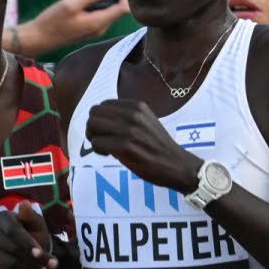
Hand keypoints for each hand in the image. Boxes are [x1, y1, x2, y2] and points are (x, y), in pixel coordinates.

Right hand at [0, 202, 55, 268]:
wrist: (34, 251)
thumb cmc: (35, 234)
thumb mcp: (38, 224)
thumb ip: (31, 216)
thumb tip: (24, 204)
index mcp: (2, 218)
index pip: (13, 231)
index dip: (27, 243)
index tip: (40, 253)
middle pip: (11, 248)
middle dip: (32, 258)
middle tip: (48, 264)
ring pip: (7, 264)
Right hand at [16, 0, 129, 55]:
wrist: (36, 38)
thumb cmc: (53, 22)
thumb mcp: (71, 5)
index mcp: (99, 22)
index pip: (123, 10)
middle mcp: (98, 23)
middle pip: (113, 6)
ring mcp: (88, 21)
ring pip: (97, 1)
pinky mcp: (78, 18)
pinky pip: (82, 1)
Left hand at [86, 99, 201, 191]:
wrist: (177, 164)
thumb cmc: (159, 146)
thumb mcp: (147, 121)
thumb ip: (128, 115)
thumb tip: (102, 118)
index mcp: (137, 106)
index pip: (104, 104)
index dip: (100, 118)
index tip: (108, 130)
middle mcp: (132, 114)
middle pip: (94, 112)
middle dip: (93, 127)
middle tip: (100, 139)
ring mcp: (128, 130)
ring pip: (92, 125)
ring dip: (94, 138)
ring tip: (104, 147)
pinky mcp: (124, 147)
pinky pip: (97, 142)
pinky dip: (98, 149)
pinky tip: (109, 155)